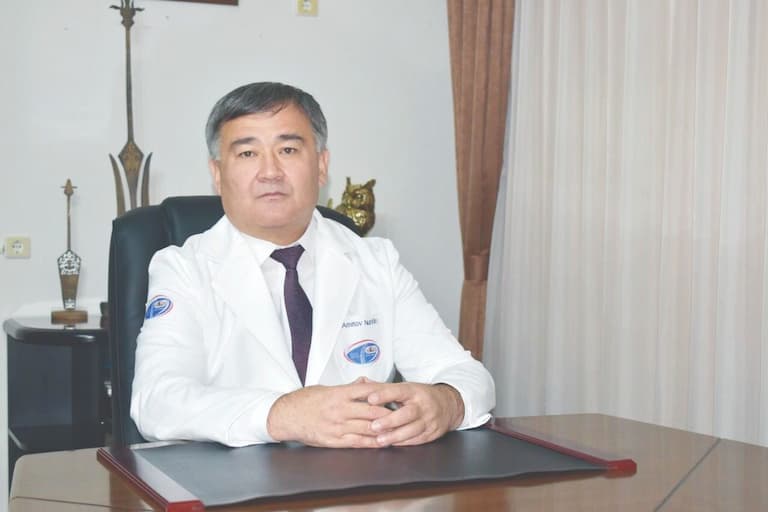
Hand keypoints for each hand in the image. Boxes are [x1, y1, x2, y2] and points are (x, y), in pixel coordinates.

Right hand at [266, 378, 391, 447]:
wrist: (286, 415)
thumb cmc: (306, 400)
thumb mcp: (327, 388)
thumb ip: (349, 387)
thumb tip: (367, 382)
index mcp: (339, 393)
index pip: (368, 391)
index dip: (385, 394)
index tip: (398, 396)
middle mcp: (340, 409)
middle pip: (372, 411)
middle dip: (390, 414)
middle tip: (404, 414)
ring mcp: (337, 426)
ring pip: (367, 428)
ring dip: (384, 430)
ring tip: (398, 430)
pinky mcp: (333, 440)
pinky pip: (357, 442)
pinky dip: (371, 443)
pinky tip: (382, 443)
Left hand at [366, 383, 464, 446]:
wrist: (448, 405)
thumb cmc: (420, 396)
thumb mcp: (406, 387)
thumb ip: (384, 388)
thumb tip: (362, 382)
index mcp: (414, 390)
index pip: (398, 391)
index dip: (384, 394)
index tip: (371, 398)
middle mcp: (423, 404)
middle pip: (407, 413)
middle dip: (389, 420)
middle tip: (373, 426)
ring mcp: (429, 419)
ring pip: (412, 429)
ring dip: (395, 436)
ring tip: (380, 440)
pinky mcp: (432, 432)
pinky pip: (417, 439)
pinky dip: (404, 442)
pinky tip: (392, 444)